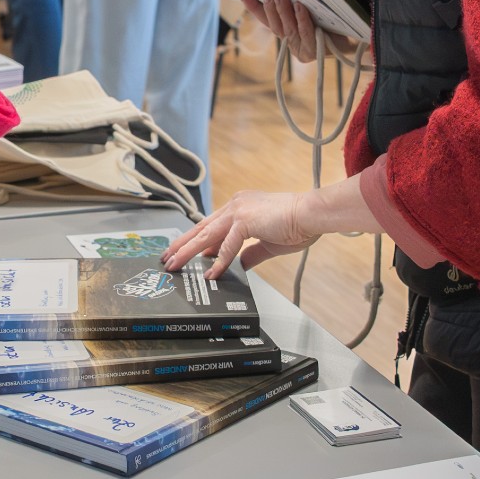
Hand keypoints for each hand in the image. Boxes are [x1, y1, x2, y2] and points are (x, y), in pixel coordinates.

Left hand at [163, 189, 315, 277]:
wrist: (312, 215)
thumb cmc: (297, 225)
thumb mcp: (268, 243)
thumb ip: (251, 254)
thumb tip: (239, 266)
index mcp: (240, 206)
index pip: (211, 224)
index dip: (195, 239)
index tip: (183, 251)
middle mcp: (235, 204)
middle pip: (201, 227)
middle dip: (182, 244)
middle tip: (167, 258)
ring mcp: (238, 210)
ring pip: (206, 235)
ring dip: (188, 252)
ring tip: (175, 265)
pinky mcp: (245, 220)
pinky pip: (226, 245)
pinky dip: (218, 262)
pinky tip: (210, 274)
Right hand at [238, 0, 357, 64]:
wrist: (361, 34)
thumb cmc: (337, 16)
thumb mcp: (316, 3)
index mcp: (288, 30)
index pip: (266, 18)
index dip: (253, 6)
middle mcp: (291, 41)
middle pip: (275, 24)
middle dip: (270, 6)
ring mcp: (301, 49)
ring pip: (288, 28)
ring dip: (283, 10)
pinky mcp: (312, 53)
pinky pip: (305, 33)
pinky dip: (302, 19)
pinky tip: (300, 6)